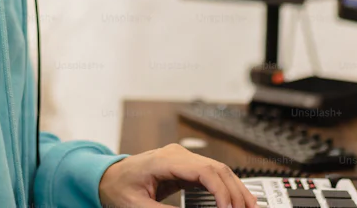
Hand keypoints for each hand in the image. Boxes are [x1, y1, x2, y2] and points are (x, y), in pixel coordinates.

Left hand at [98, 144, 256, 207]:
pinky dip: (226, 187)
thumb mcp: (137, 206)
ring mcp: (183, 158)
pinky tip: (236, 200)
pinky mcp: (185, 167)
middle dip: (235, 191)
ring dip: (235, 189)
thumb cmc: (118, 188)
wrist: (107, 176)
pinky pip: (211, 174)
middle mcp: (178, 154)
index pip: (204, 171)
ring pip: (218, 170)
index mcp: (166, 160)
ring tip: (249, 207)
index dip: (221, 191)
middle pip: (217, 168)